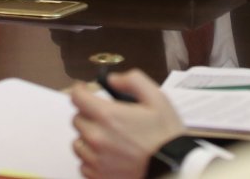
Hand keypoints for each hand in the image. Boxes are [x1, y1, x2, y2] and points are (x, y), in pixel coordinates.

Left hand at [69, 70, 184, 178]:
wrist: (173, 168)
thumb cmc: (166, 135)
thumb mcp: (156, 98)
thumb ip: (133, 81)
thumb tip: (112, 79)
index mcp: (108, 116)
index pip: (77, 97)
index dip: (80, 90)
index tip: (85, 90)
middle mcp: (97, 138)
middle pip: (77, 119)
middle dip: (88, 114)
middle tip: (105, 117)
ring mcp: (96, 160)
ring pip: (78, 143)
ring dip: (87, 137)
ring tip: (107, 138)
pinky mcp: (98, 177)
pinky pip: (84, 164)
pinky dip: (92, 159)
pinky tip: (108, 156)